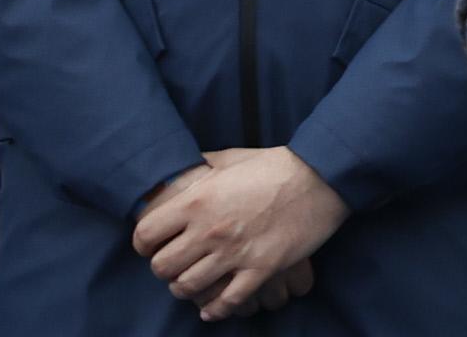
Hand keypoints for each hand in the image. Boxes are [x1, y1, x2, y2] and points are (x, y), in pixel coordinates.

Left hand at [132, 145, 348, 321]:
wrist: (322, 177)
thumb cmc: (277, 164)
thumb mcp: (234, 157)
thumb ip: (205, 164)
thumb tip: (186, 165)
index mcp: (198, 200)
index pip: (146, 235)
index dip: (145, 243)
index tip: (153, 245)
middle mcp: (210, 230)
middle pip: (162, 267)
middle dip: (165, 268)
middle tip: (177, 263)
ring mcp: (235, 253)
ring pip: (188, 288)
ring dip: (186, 288)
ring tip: (193, 282)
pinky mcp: (260, 269)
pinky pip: (227, 301)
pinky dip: (215, 309)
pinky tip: (212, 307)